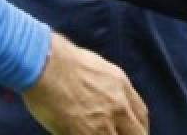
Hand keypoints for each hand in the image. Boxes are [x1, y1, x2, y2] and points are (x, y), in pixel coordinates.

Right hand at [22, 32, 148, 133]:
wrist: (45, 64)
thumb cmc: (59, 59)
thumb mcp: (94, 66)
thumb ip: (104, 86)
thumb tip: (99, 97)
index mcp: (121, 85)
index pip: (141, 114)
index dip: (137, 127)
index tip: (129, 132)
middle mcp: (118, 105)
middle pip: (137, 134)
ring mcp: (104, 123)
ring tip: (93, 133)